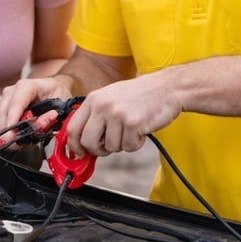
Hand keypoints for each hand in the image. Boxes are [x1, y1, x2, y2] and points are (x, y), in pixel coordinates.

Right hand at [0, 78, 72, 145]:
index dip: (12, 120)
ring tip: (20, 140)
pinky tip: (16, 136)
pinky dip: (5, 132)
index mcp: (28, 86)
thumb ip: (50, 118)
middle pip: (3, 112)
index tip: (11, 135)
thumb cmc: (56, 95)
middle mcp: (13, 91)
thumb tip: (39, 125)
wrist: (52, 89)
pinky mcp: (1, 107)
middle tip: (17, 144)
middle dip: (8, 130)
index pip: (16, 103)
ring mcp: (5, 98)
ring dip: (7, 132)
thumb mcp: (61, 105)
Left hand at [65, 74, 180, 157]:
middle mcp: (103, 105)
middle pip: (88, 142)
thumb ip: (95, 116)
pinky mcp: (133, 124)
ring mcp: (117, 114)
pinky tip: (140, 130)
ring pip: (110, 147)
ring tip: (131, 130)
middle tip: (109, 146)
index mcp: (94, 99)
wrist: (167, 87)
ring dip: (122, 144)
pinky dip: (136, 144)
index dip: (75, 145)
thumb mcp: (111, 97)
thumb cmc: (140, 95)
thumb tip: (81, 142)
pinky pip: (128, 147)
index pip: (73, 128)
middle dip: (99, 150)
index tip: (80, 153)